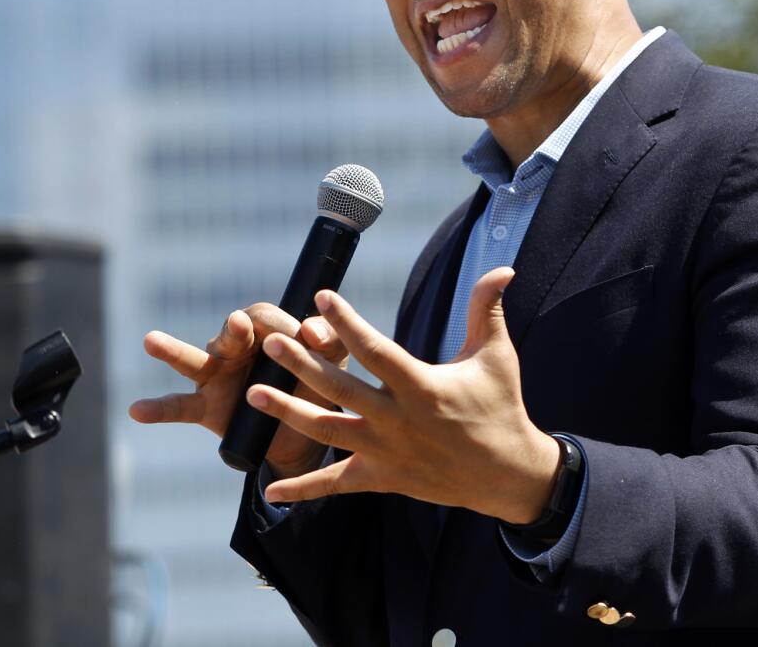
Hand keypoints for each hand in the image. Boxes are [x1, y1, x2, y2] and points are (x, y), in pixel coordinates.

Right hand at [128, 303, 348, 477]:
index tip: (308, 340)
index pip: (267, 319)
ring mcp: (217, 376)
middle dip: (235, 330)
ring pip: (194, 360)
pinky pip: (178, 407)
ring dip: (173, 351)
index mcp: (267, 330)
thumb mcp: (332, 362)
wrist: (307, 431)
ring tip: (151, 340)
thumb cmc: (318, 383)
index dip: (285, 328)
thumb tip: (313, 331)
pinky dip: (157, 408)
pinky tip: (137, 409)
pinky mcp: (206, 407)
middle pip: (231, 332)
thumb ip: (330, 342)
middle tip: (238, 325)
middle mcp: (237, 347)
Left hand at [247, 267, 561, 523]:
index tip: (322, 296)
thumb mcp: (496, 355)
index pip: (376, 349)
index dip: (347, 321)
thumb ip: (488, 309)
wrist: (506, 474)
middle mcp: (398, 420)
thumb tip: (503, 267)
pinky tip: (268, 489)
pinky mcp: (382, 478)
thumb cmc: (500, 407)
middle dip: (302, 364)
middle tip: (270, 341)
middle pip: (340, 389)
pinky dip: (303, 489)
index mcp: (422, 386)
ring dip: (288, 413)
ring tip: (252, 394)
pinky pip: (337, 484)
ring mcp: (386, 452)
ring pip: (328, 431)